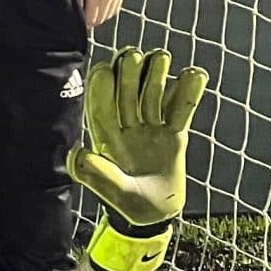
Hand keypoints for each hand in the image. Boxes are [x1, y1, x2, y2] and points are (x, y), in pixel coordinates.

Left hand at [67, 47, 205, 229]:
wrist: (156, 214)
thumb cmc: (130, 205)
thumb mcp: (115, 193)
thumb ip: (97, 174)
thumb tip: (75, 153)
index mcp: (107, 137)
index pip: (101, 106)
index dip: (101, 88)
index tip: (104, 70)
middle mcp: (128, 127)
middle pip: (127, 94)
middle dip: (130, 74)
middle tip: (135, 56)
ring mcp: (152, 127)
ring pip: (153, 95)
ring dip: (157, 76)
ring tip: (162, 58)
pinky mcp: (174, 133)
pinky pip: (182, 109)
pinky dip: (189, 92)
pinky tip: (195, 74)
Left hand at [68, 0, 127, 27]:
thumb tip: (70, 5)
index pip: (90, 18)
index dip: (82, 22)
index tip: (75, 19)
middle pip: (100, 19)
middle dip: (90, 21)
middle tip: (80, 16)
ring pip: (108, 15)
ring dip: (99, 17)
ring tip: (89, 12)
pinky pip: (115, 8)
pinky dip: (108, 11)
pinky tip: (100, 7)